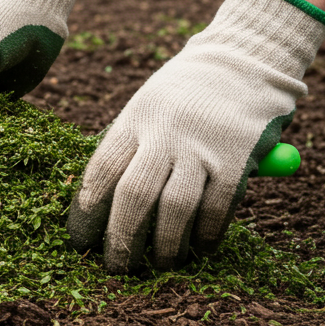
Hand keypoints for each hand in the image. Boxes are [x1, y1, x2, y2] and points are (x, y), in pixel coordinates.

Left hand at [67, 0, 324, 271]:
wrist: (245, 58)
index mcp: (134, 120)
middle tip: (118, 267)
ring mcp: (201, 145)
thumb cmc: (187, 92)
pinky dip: (208, 233)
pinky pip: (217, 207)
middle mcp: (163, 133)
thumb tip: (105, 207)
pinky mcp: (238, 157)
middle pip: (132, 196)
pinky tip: (202, 246)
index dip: (86, 214)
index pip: (99, 173)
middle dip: (122, 240)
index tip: (80, 243)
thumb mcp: (147, 106)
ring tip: (164, 264)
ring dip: (167, 245)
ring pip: (174, 208)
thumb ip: (131, 147)